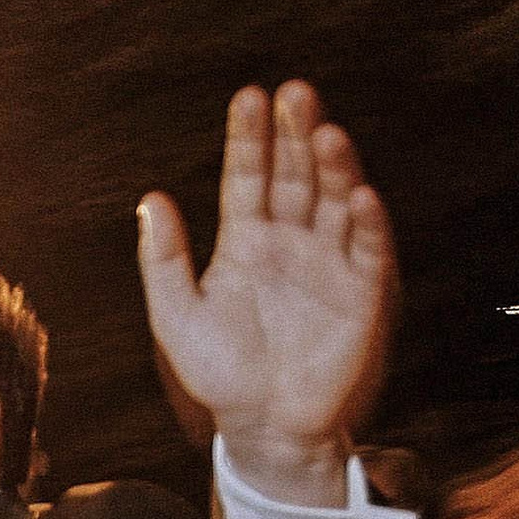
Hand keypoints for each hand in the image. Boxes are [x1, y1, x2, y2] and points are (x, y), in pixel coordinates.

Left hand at [137, 81, 394, 506]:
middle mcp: (291, 241)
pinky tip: (359, 194)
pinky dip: (366, 223)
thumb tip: (150, 198)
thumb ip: (163, 259)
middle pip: (296, 175)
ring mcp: (329, 262)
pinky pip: (368, 250)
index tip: (249, 97)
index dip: (248, 138)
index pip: (248, 176)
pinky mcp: (362, 293)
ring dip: (334, 167)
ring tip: (325, 131)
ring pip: (335, 201)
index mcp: (245, 240)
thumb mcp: (176, 314)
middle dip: (295, 134)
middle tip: (294, 93)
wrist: (263, 426)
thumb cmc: (218, 372)